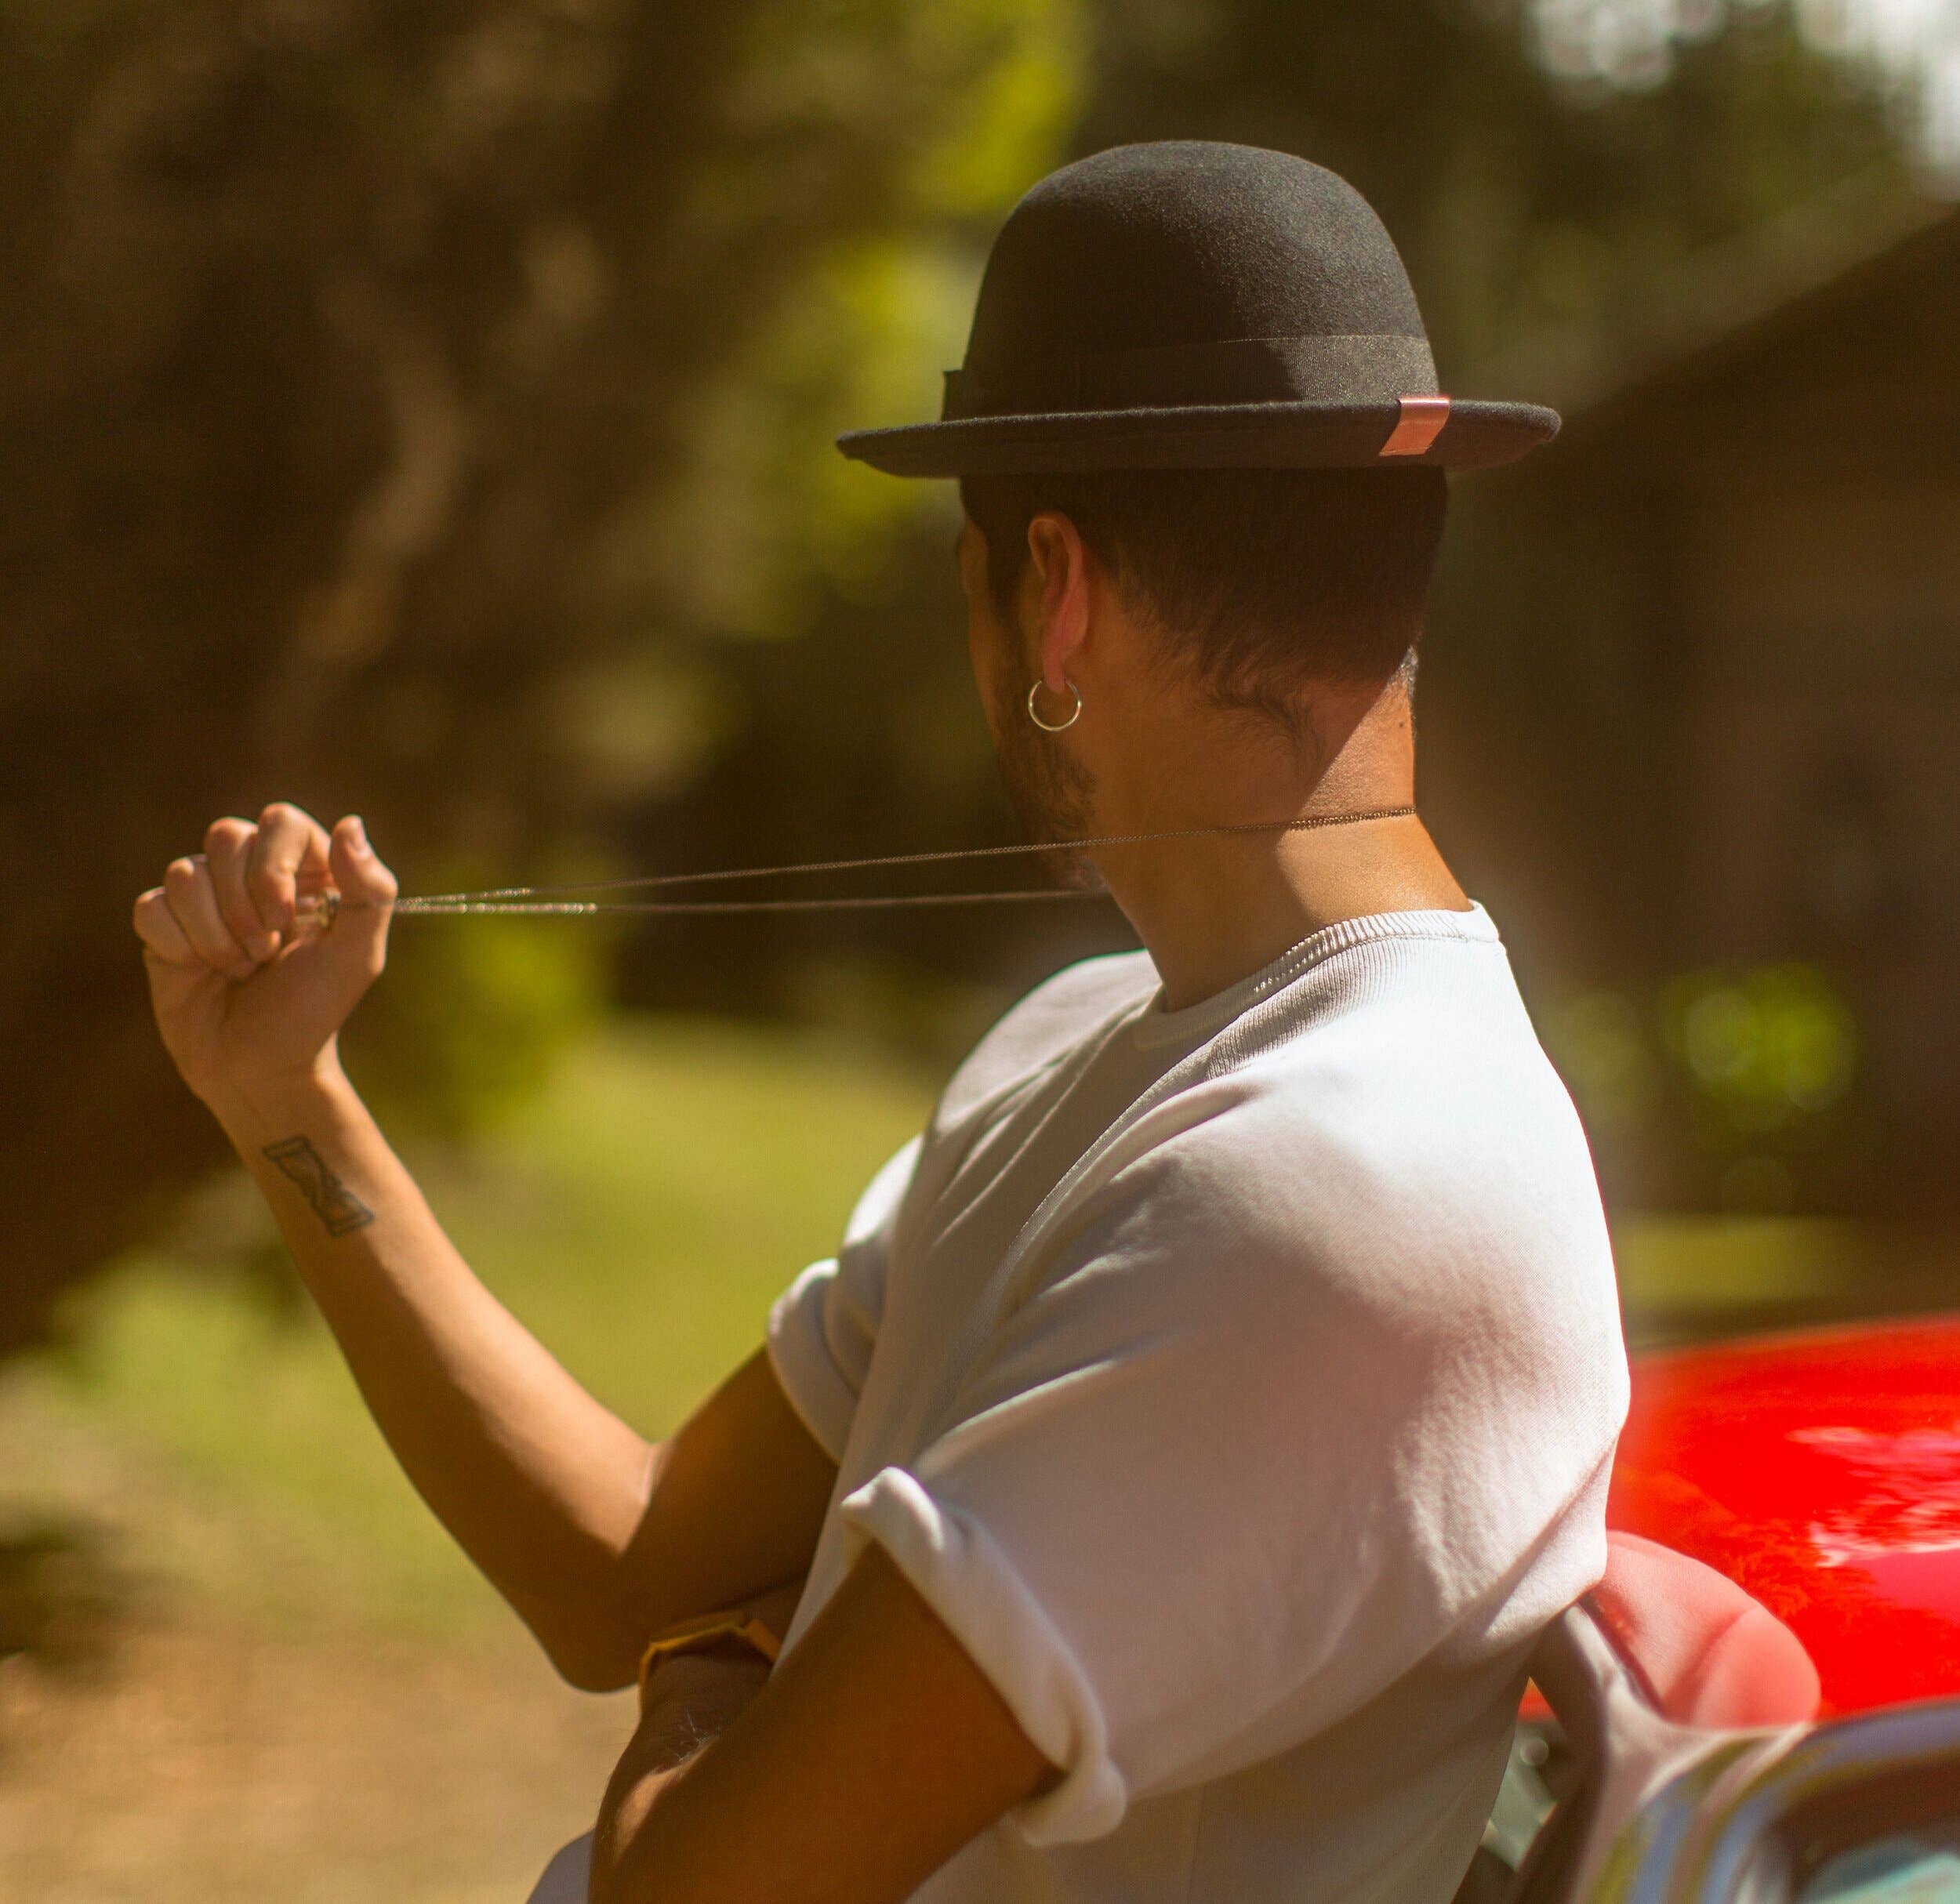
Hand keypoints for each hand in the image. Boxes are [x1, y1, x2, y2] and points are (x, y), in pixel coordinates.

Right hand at [132, 805, 396, 1111]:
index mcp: (306, 871)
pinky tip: (201, 972)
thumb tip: (352, 824)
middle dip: (244, 905)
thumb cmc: (312, 1012)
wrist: (259, 1070)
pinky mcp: (164, 925)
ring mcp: (205, 897)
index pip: (281, 821)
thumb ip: (371, 891)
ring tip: (240, 969)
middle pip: (226, 836)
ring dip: (216, 935)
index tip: (284, 919)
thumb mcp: (358, 957)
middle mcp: (252, 874)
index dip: (274, 864)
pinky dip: (180, 946)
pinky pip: (152, 907)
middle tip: (264, 953)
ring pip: (185, 872)